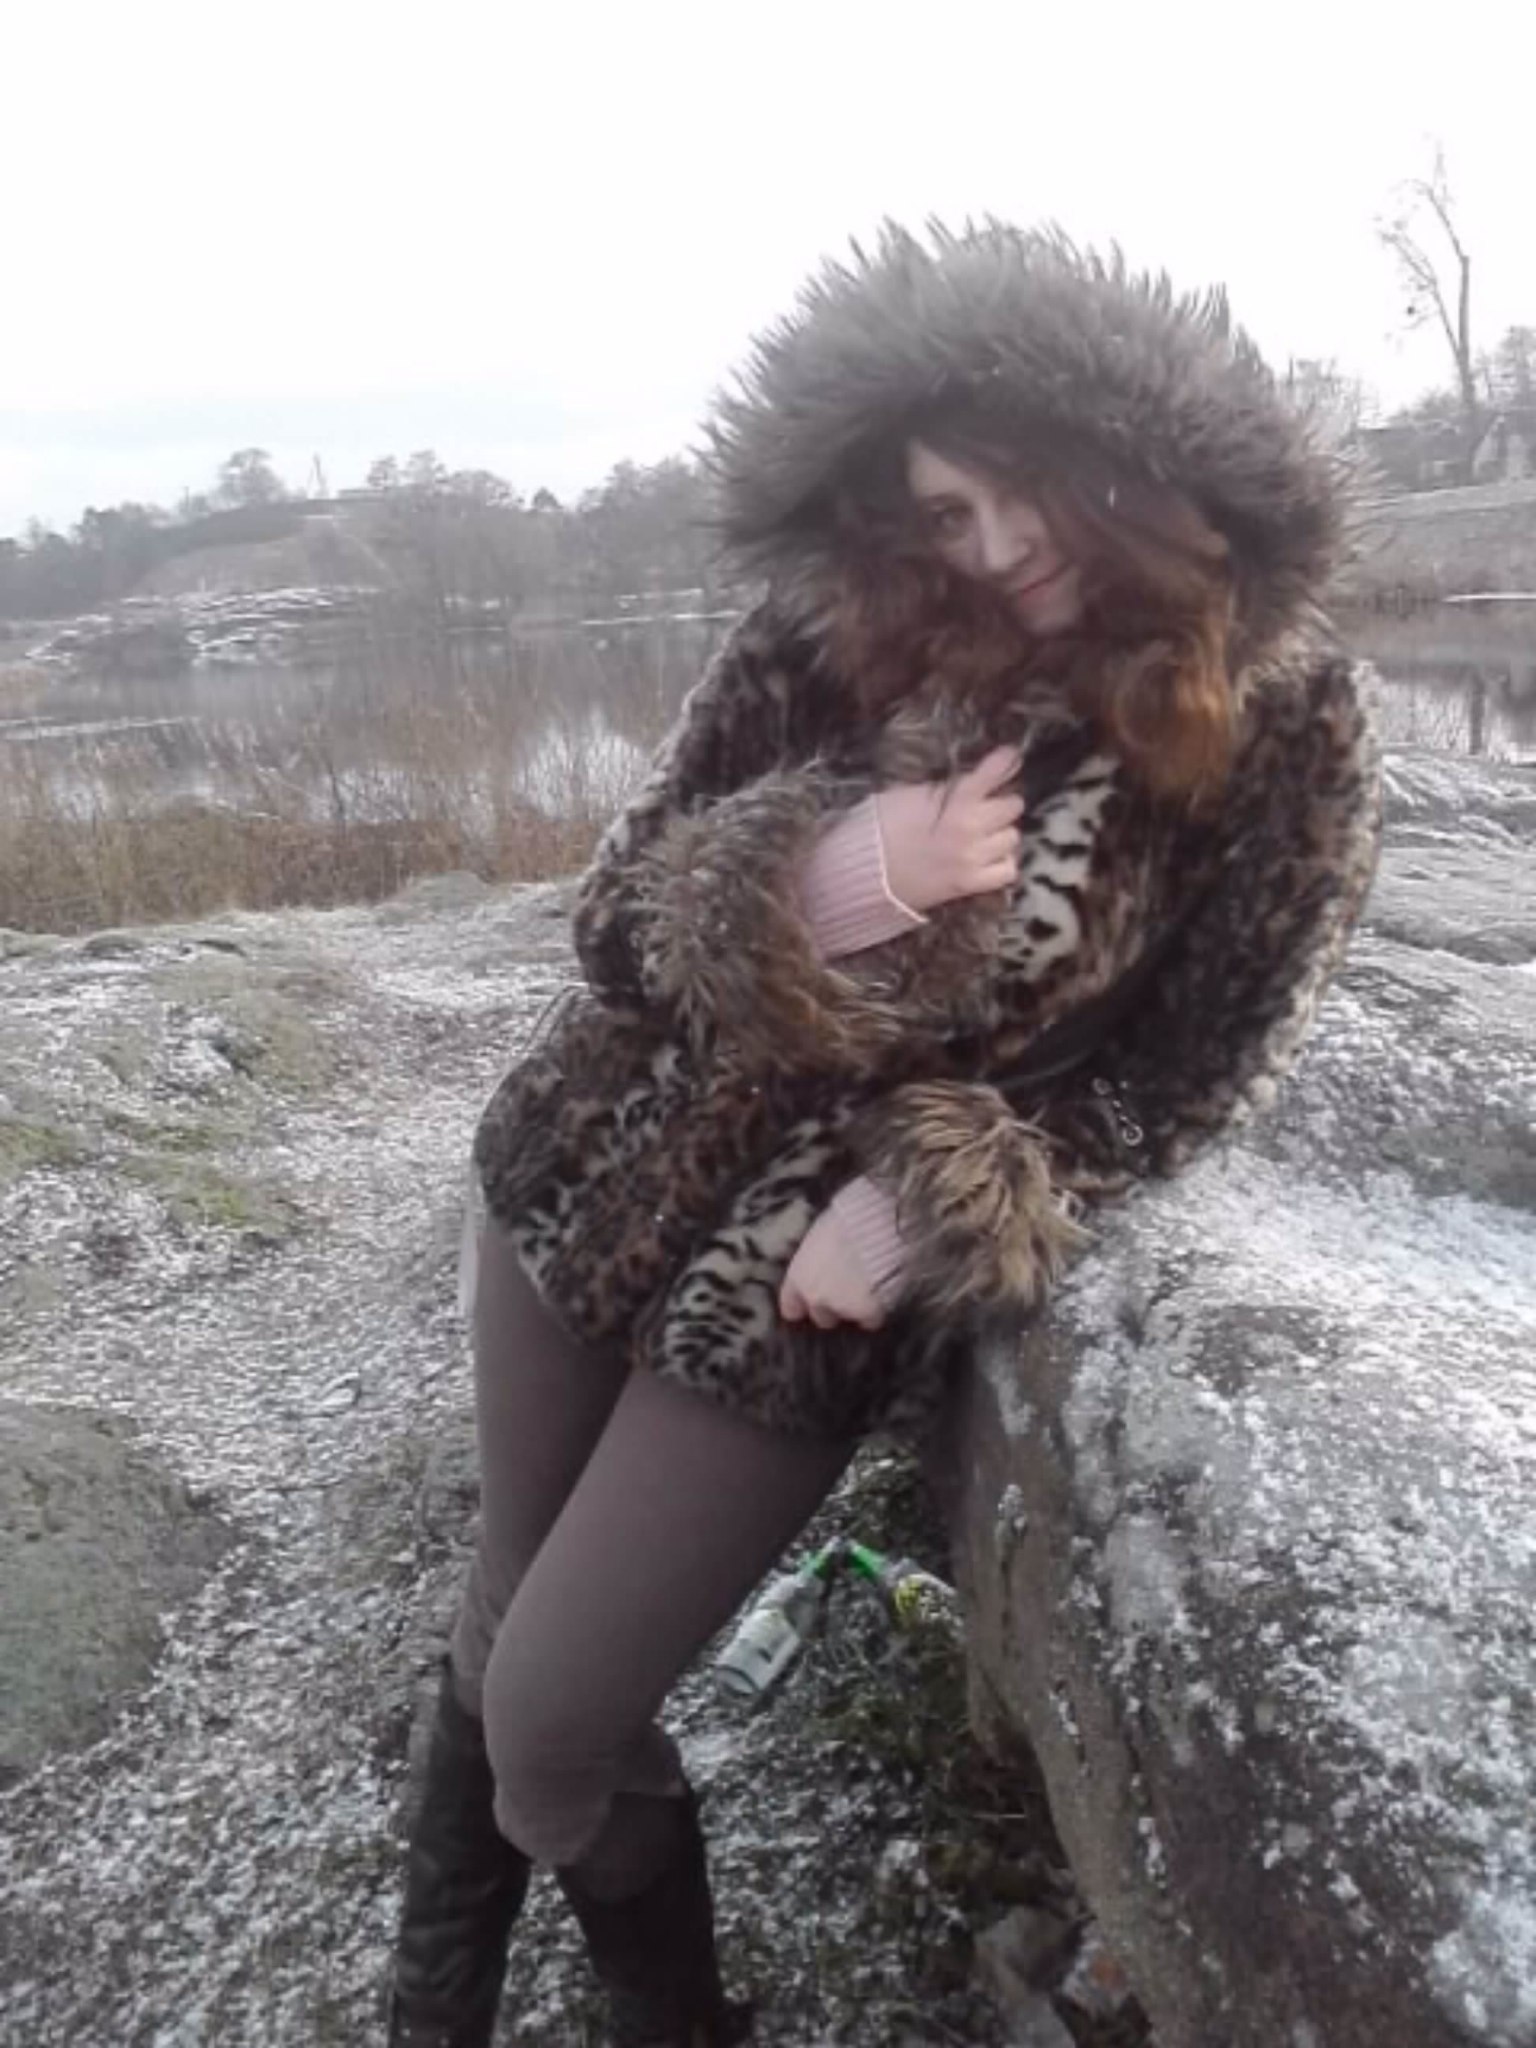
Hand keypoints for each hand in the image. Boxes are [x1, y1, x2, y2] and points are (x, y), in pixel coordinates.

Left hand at [779, 1206, 885, 1331]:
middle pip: (821, 1316)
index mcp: (798, 1276)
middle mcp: (814, 1297)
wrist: (875, 1226)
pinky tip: (885, 1293)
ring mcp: (841, 1308)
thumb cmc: (846, 1218)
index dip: (802, 1305)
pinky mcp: (867, 1313)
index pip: (791, 1306)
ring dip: (856, 1307)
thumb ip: (816, 1259)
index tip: (811, 1303)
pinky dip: (878, 1309)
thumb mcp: (821, 1236)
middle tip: (849, 1290)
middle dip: (833, 1307)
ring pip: (848, 1317)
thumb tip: (823, 1263)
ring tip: (870, 1288)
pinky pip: (872, 1320)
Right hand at [875, 744, 1024, 914]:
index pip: (995, 771)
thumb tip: (967, 781)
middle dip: (1001, 802)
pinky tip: (988, 858)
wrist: (863, 872)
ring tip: (984, 834)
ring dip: (1001, 833)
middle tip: (987, 805)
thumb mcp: (908, 794)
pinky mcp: (970, 883)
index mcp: (954, 798)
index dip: (1007, 761)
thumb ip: (943, 788)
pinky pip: (1008, 869)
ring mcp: (973, 857)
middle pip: (1013, 805)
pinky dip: (1001, 862)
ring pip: (1013, 837)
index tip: (1010, 757)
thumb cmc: (879, 828)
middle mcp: (970, 826)